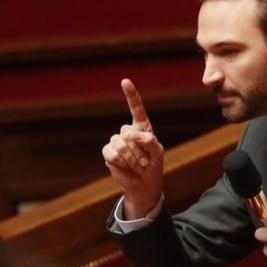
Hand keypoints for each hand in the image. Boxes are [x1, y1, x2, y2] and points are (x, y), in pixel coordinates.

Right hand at [102, 79, 163, 218]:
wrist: (144, 185)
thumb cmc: (153, 166)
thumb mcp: (158, 153)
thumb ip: (151, 142)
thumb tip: (139, 135)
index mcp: (141, 127)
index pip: (136, 108)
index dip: (130, 95)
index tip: (125, 81)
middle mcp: (127, 132)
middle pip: (127, 132)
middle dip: (138, 149)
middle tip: (145, 161)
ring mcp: (116, 142)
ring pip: (119, 144)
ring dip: (131, 158)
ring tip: (138, 166)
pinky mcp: (108, 153)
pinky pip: (111, 153)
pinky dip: (121, 162)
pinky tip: (126, 167)